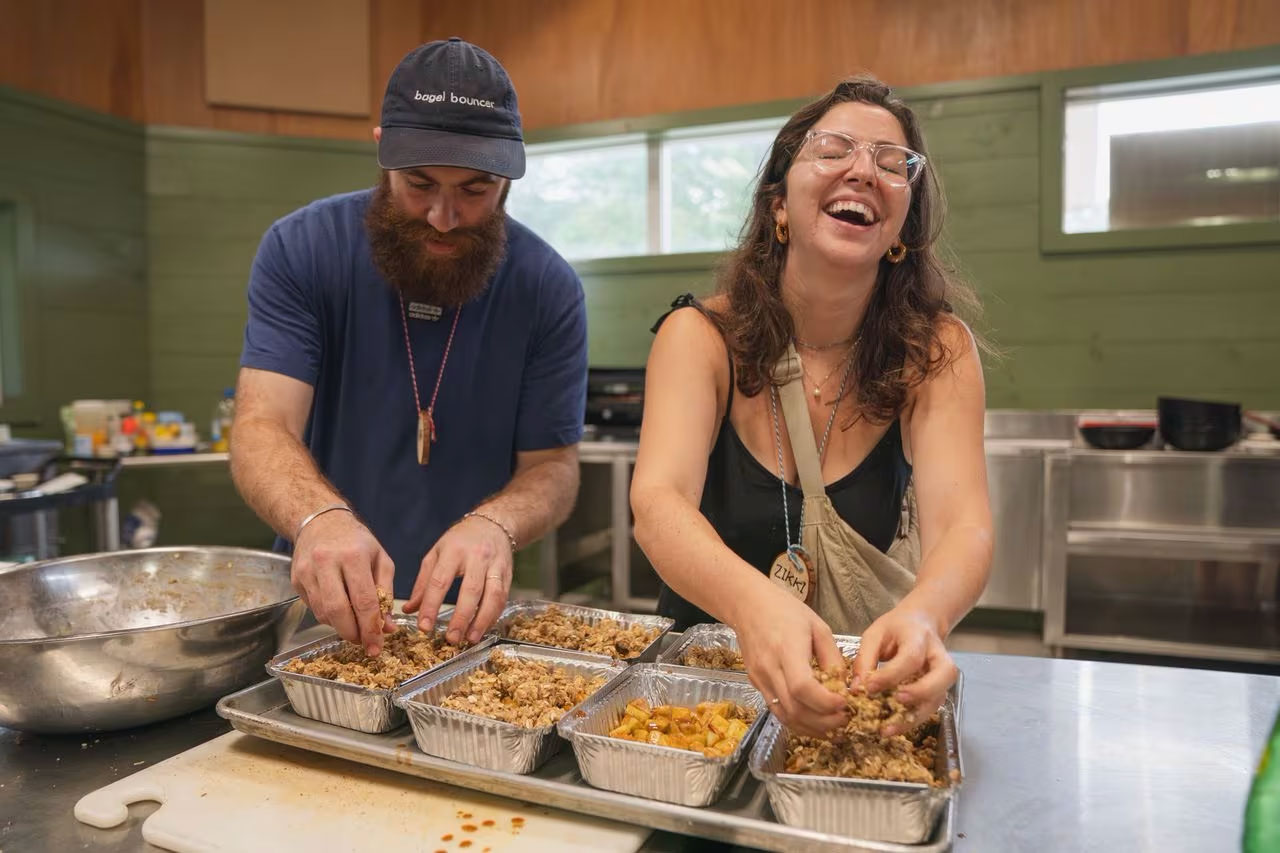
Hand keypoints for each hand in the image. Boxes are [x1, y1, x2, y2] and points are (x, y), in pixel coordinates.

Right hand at [292, 511, 394, 655]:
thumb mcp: (380, 559)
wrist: (321, 521)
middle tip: (364, 643)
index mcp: (353, 556)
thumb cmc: (356, 541)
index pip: (363, 600)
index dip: (370, 628)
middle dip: (353, 634)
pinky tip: (340, 613)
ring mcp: (307, 571)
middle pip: (338, 611)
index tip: (376, 646)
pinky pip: (313, 608)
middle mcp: (327, 562)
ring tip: (355, 628)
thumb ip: (386, 593)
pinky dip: (328, 617)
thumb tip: (387, 627)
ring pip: (323, 613)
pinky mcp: (296, 579)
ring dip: (340, 628)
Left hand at [403, 514, 511, 644]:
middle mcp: (477, 557)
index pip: (440, 581)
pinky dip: (493, 615)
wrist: (494, 524)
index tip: (424, 627)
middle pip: (470, 590)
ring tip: (470, 639)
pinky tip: (483, 628)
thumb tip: (409, 610)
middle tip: (450, 639)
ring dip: (482, 620)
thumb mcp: (437, 553)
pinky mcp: (508, 574)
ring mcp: (495, 565)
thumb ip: (423, 582)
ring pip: (492, 596)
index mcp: (453, 551)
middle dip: (461, 617)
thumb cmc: (460, 541)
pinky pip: (503, 598)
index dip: (431, 605)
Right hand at [732, 588, 846, 737]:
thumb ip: (833, 658)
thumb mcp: (818, 627)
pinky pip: (778, 711)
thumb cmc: (785, 610)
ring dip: (811, 728)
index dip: (825, 702)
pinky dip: (798, 721)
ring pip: (785, 716)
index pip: (802, 687)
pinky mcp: (756, 684)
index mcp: (786, 649)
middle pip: (794, 708)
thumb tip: (844, 687)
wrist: (748, 605)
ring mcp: (759, 679)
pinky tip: (815, 721)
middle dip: (824, 721)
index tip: (845, 703)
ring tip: (834, 725)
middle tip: (846, 719)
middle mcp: (769, 668)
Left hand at [852, 605, 957, 735]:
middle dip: (919, 693)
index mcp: (920, 638)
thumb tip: (856, 689)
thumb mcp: (875, 635)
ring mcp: (943, 676)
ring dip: (913, 717)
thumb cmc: (895, 629)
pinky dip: (911, 721)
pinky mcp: (939, 690)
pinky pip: (929, 708)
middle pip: (941, 677)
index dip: (891, 675)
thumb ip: (865, 659)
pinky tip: (891, 728)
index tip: (869, 687)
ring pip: (937, 698)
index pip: (911, 658)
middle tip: (895, 702)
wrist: (920, 624)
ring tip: (886, 729)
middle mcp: (939, 657)